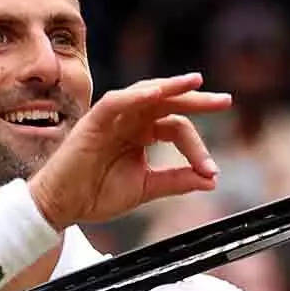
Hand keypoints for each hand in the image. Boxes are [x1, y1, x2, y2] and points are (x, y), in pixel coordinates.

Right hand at [28, 73, 229, 228]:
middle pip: (168, 102)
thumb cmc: (97, 194)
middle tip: (225, 101)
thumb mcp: (147, 187)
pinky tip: (157, 94)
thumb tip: (211, 179)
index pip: (177, 127)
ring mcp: (113, 118)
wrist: (64, 206)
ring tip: (196, 84)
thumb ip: (177, 180)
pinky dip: (137, 95)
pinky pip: (118, 101)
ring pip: (146, 93)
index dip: (197, 148)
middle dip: (197, 100)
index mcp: (142, 134)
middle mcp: (129, 120)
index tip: (211, 171)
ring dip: (172, 86)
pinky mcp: (95, 120)